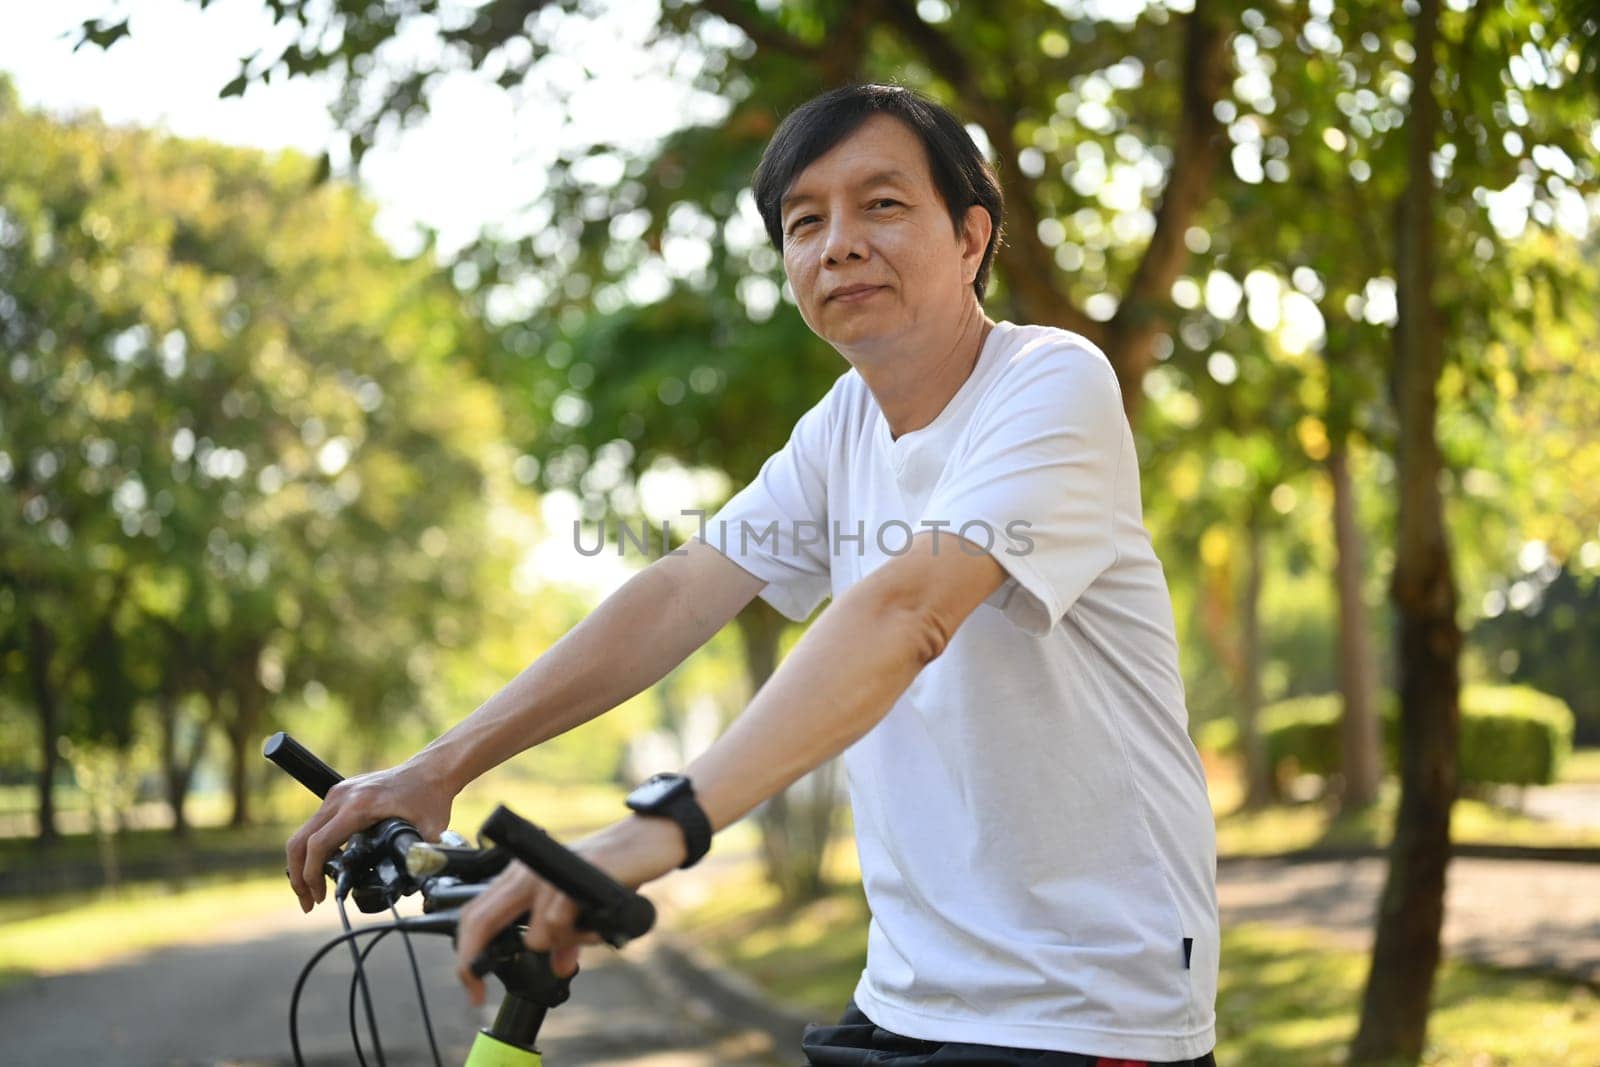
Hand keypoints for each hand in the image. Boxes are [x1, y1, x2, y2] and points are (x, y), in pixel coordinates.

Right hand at [284, 758, 454, 911]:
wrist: (431, 768)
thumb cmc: (431, 797)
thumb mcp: (430, 830)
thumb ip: (422, 858)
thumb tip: (419, 885)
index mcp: (359, 806)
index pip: (319, 844)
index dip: (312, 874)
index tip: (320, 897)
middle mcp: (341, 797)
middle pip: (300, 840)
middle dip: (298, 876)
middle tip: (308, 903)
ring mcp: (337, 794)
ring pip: (303, 833)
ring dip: (301, 863)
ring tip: (312, 891)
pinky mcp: (340, 795)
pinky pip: (315, 825)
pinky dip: (311, 849)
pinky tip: (324, 868)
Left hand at [453, 816, 686, 1004]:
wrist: (647, 840)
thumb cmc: (613, 871)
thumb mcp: (581, 909)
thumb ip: (565, 938)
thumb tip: (560, 968)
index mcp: (520, 878)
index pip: (474, 914)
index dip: (464, 954)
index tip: (472, 988)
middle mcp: (526, 873)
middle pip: (479, 920)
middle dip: (473, 961)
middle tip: (478, 994)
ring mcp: (547, 873)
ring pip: (533, 934)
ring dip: (563, 947)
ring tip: (589, 935)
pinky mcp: (571, 875)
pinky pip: (560, 923)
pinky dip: (582, 936)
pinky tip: (599, 925)